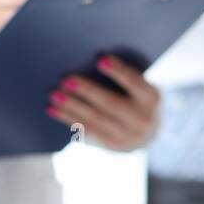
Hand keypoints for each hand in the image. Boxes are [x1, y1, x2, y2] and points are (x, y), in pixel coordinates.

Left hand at [46, 54, 160, 150]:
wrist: (148, 133)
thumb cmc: (136, 96)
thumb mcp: (139, 86)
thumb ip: (123, 76)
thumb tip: (86, 61)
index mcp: (152, 97)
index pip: (134, 82)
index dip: (118, 71)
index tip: (99, 58)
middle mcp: (143, 119)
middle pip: (111, 104)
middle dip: (87, 91)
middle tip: (66, 79)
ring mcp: (128, 136)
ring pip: (95, 120)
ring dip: (71, 106)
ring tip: (54, 94)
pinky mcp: (112, 145)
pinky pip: (87, 131)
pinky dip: (68, 119)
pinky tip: (52, 109)